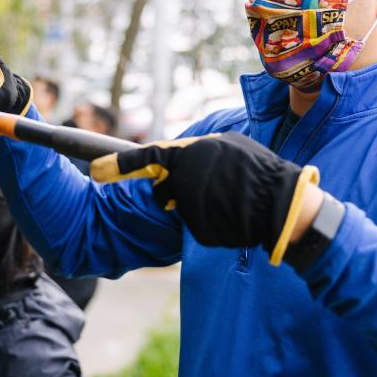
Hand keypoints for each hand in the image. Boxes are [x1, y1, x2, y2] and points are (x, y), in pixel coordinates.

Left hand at [90, 132, 320, 264]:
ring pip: (179, 207)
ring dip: (197, 205)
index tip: (94, 170)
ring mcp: (189, 206)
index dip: (119, 165)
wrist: (283, 206)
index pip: (147, 157)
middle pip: (162, 189)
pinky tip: (230, 215)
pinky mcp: (196, 229)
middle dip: (174, 191)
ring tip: (228, 200)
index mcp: (189, 153)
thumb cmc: (257, 172)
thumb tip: (173, 157)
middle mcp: (184, 179)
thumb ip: (197, 151)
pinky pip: (193, 225)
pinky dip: (208, 221)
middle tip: (211, 191)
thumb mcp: (227, 146)